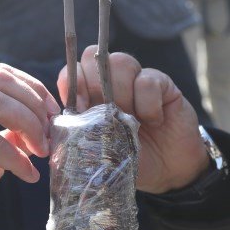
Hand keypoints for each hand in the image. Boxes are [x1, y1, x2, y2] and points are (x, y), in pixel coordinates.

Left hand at [56, 46, 208, 192]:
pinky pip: (148, 81)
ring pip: (121, 62)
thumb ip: (81, 133)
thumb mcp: (101, 152)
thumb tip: (61, 119)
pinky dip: (148, 105)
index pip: (73, 70)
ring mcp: (137, 80)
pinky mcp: (163, 84)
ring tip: (132, 119)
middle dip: (96, 84)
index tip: (80, 107)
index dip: (72, 81)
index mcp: (91, 97)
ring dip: (122, 93)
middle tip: (108, 113)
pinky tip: (155, 121)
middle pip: (93, 56)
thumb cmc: (130, 161)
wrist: (168, 173)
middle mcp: (112, 83)